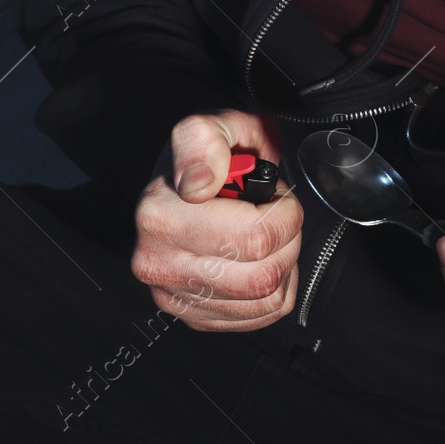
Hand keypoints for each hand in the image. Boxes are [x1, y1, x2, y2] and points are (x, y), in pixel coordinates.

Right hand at [130, 108, 301, 330]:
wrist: (194, 180)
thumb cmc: (212, 155)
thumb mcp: (215, 125)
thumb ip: (205, 140)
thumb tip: (198, 183)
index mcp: (160, 212)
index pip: (254, 237)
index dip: (283, 213)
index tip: (274, 194)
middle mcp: (156, 259)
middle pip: (262, 275)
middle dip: (288, 241)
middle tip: (277, 215)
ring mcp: (171, 292)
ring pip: (263, 299)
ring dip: (282, 265)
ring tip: (266, 235)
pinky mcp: (190, 314)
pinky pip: (258, 318)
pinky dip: (274, 290)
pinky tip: (259, 260)